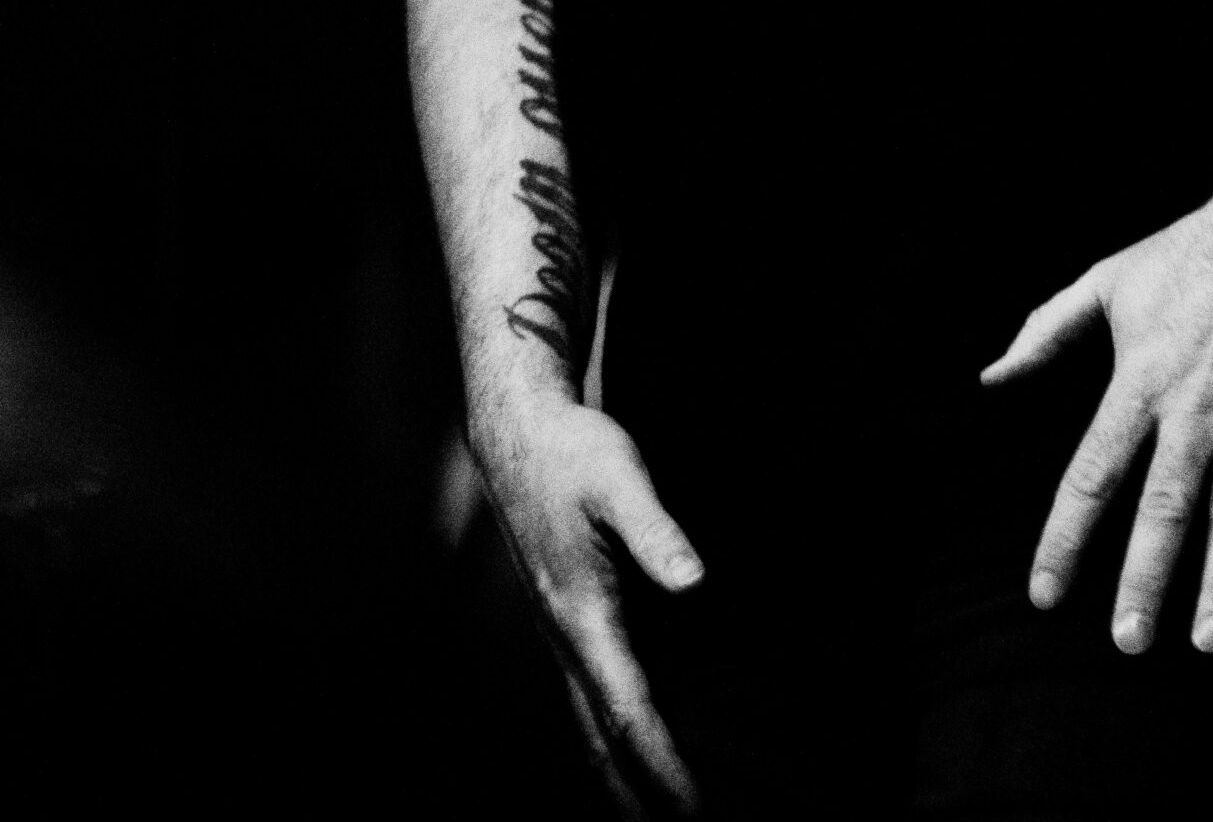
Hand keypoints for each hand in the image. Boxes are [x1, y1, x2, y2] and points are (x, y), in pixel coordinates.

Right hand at [476, 389, 704, 814]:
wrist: (517, 430)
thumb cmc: (571, 450)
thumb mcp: (620, 477)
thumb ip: (656, 531)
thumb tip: (694, 582)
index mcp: (582, 615)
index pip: (628, 711)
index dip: (661, 766)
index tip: (691, 811)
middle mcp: (565, 636)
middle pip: (601, 738)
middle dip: (636, 794)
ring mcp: (557, 630)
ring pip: (587, 721)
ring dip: (617, 773)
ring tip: (648, 815)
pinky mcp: (561, 615)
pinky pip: (585, 694)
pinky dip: (608, 733)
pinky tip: (625, 739)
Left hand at [980, 182, 1212, 653]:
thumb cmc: (1189, 252)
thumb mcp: (1105, 281)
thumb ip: (1044, 333)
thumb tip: (988, 378)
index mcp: (1140, 381)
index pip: (1092, 472)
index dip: (1066, 536)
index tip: (1044, 595)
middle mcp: (1195, 407)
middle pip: (1164, 506)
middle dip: (1145, 578)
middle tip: (1128, 643)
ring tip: (1210, 641)